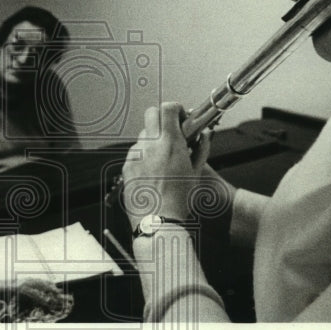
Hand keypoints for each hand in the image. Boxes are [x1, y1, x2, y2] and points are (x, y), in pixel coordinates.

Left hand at [121, 103, 205, 229]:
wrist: (158, 221)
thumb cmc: (178, 200)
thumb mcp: (196, 172)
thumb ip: (201, 149)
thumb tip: (204, 136)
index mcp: (170, 143)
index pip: (167, 108)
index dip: (175, 109)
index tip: (180, 116)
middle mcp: (150, 145)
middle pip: (151, 114)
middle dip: (162, 118)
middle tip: (171, 131)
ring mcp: (135, 154)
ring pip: (143, 135)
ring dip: (153, 140)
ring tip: (163, 159)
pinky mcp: (126, 166)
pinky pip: (135, 153)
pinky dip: (143, 157)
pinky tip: (152, 173)